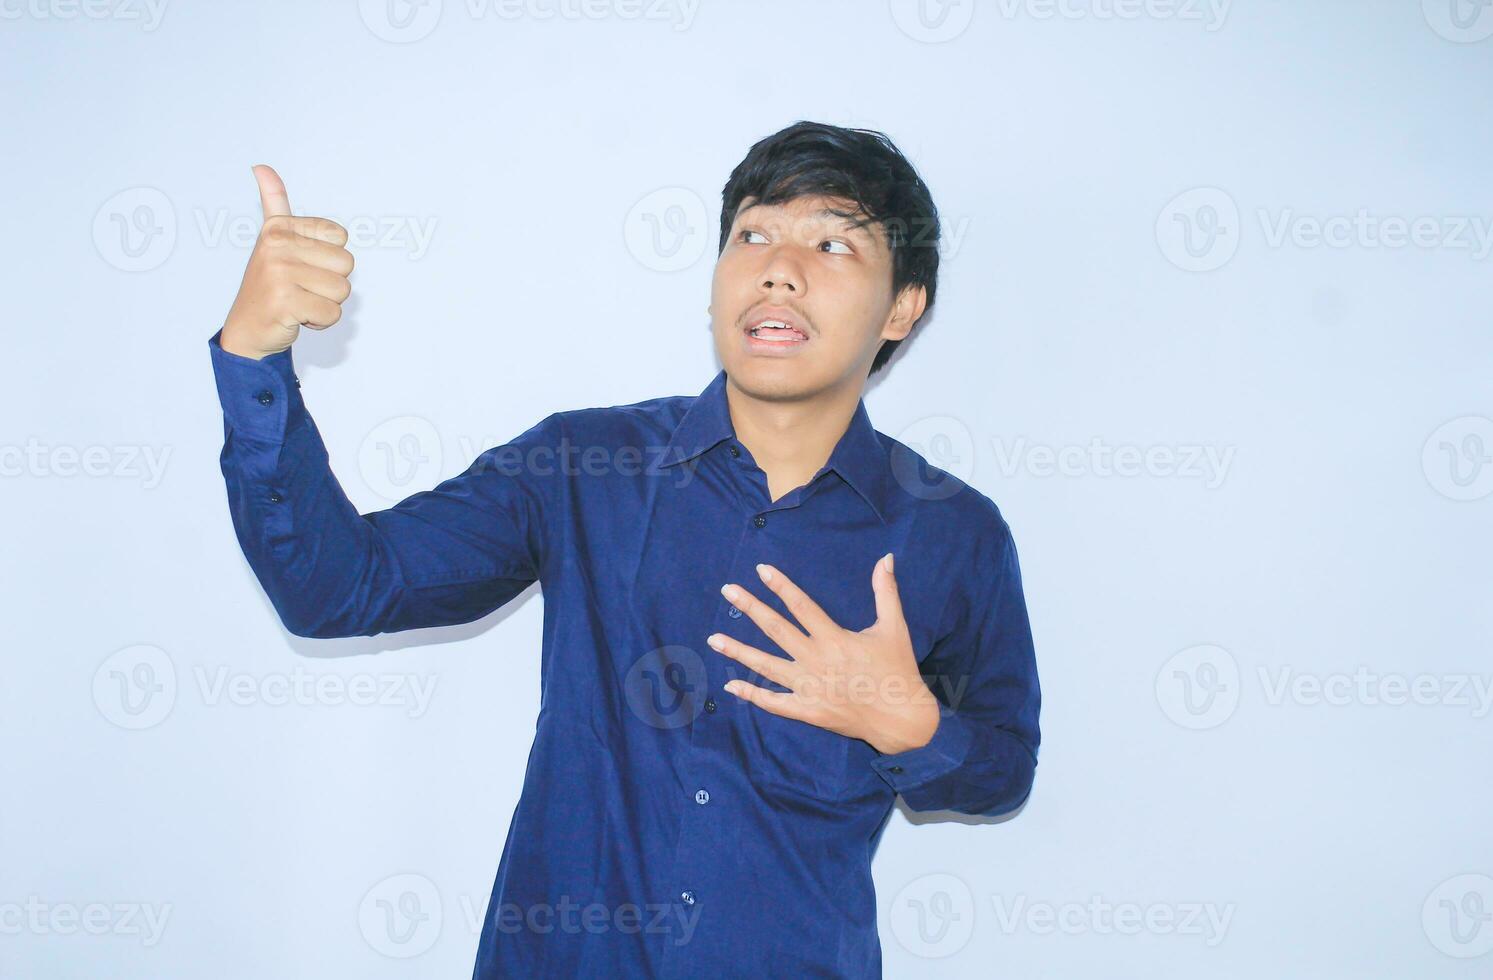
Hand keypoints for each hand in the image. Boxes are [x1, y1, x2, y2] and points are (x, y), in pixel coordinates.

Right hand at [219, 164, 353, 359]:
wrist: (247, 327)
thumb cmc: (268, 283)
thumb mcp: (272, 238)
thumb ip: (274, 202)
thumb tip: (261, 167)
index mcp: (280, 227)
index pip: (340, 236)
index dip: (329, 257)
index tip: (303, 263)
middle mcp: (277, 246)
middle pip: (346, 264)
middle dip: (330, 282)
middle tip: (302, 287)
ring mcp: (279, 273)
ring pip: (342, 290)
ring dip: (326, 302)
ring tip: (299, 301)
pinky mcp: (285, 301)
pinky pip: (332, 313)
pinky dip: (320, 321)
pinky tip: (297, 316)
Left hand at [707, 553, 941, 754]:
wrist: (901, 718)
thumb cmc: (898, 669)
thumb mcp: (893, 627)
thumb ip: (885, 592)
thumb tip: (885, 558)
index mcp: (835, 638)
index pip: (801, 606)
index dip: (781, 586)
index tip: (761, 570)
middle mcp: (817, 661)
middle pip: (776, 630)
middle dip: (751, 608)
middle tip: (728, 591)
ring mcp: (809, 688)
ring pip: (767, 666)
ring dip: (739, 651)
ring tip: (714, 638)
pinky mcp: (808, 711)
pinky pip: (774, 703)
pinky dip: (752, 694)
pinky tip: (731, 684)